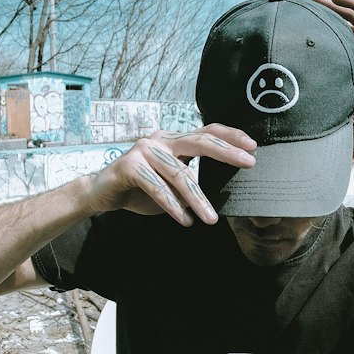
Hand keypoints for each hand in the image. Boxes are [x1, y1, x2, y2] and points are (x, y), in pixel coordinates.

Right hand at [95, 125, 255, 225]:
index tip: (253, 146)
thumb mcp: (171, 185)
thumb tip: (224, 192)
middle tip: (249, 163)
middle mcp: (160, 140)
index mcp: (173, 141)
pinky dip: (172, 206)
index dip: (230, 136)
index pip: (206, 132)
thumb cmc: (140, 190)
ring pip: (179, 174)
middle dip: (226, 152)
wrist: (101, 194)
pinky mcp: (129, 166)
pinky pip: (157, 188)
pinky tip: (184, 220)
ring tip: (210, 219)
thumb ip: (191, 181)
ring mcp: (144, 150)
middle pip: (199, 142)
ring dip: (198, 199)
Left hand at [313, 0, 353, 121]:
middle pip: (348, 26)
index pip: (347, 43)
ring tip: (314, 0)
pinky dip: (351, 2)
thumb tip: (332, 97)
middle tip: (308, 12)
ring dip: (335, 6)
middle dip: (328, 18)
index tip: (309, 35)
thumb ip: (352, 90)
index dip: (330, 37)